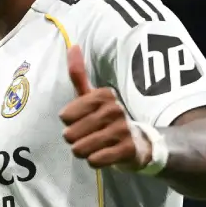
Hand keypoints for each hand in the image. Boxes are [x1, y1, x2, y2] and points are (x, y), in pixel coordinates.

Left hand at [59, 44, 151, 170]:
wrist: (140, 143)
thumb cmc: (108, 118)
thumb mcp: (93, 96)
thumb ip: (79, 74)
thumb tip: (71, 45)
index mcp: (103, 94)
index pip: (65, 116)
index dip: (70, 122)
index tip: (84, 120)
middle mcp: (114, 110)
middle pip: (70, 135)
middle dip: (76, 140)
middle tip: (90, 136)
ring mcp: (122, 130)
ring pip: (80, 149)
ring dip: (84, 151)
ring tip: (96, 146)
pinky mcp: (127, 150)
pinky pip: (94, 160)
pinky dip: (95, 161)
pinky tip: (105, 154)